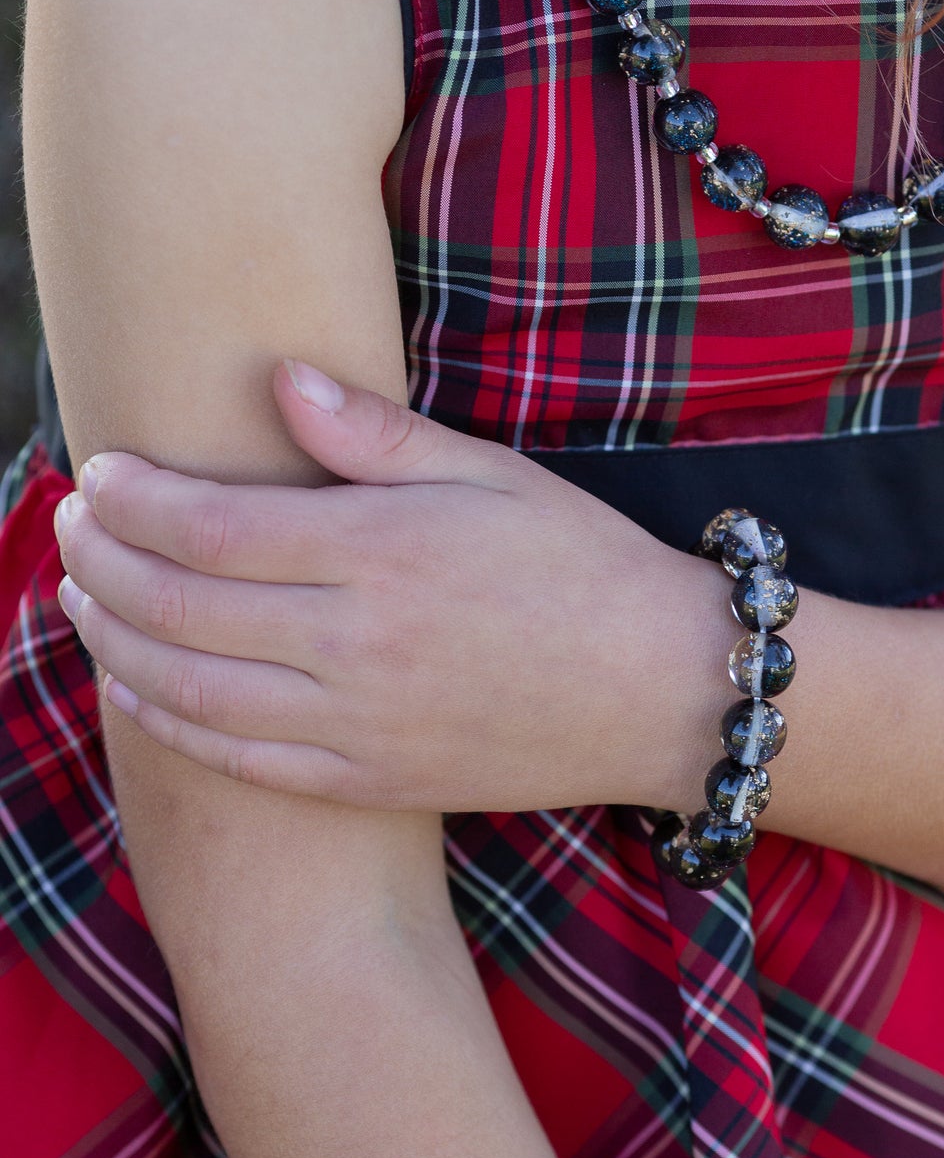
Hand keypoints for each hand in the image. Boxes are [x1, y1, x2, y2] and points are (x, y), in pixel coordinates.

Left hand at [53, 361, 727, 812]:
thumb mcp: (490, 473)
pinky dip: (167, 723)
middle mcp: (354, 643)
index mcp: (381, 550)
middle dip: (100, 563)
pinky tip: (137, 688)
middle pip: (177, 606)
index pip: (210, 525)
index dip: (132, 499)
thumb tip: (277, 376)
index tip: (98, 474)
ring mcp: (356, 723)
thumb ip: (375, 432)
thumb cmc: (581, 563)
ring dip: (112, 641)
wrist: (658, 688)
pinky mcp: (367, 781)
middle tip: (69, 527)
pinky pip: (238, 761)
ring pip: (187, 688)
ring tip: (82, 599)